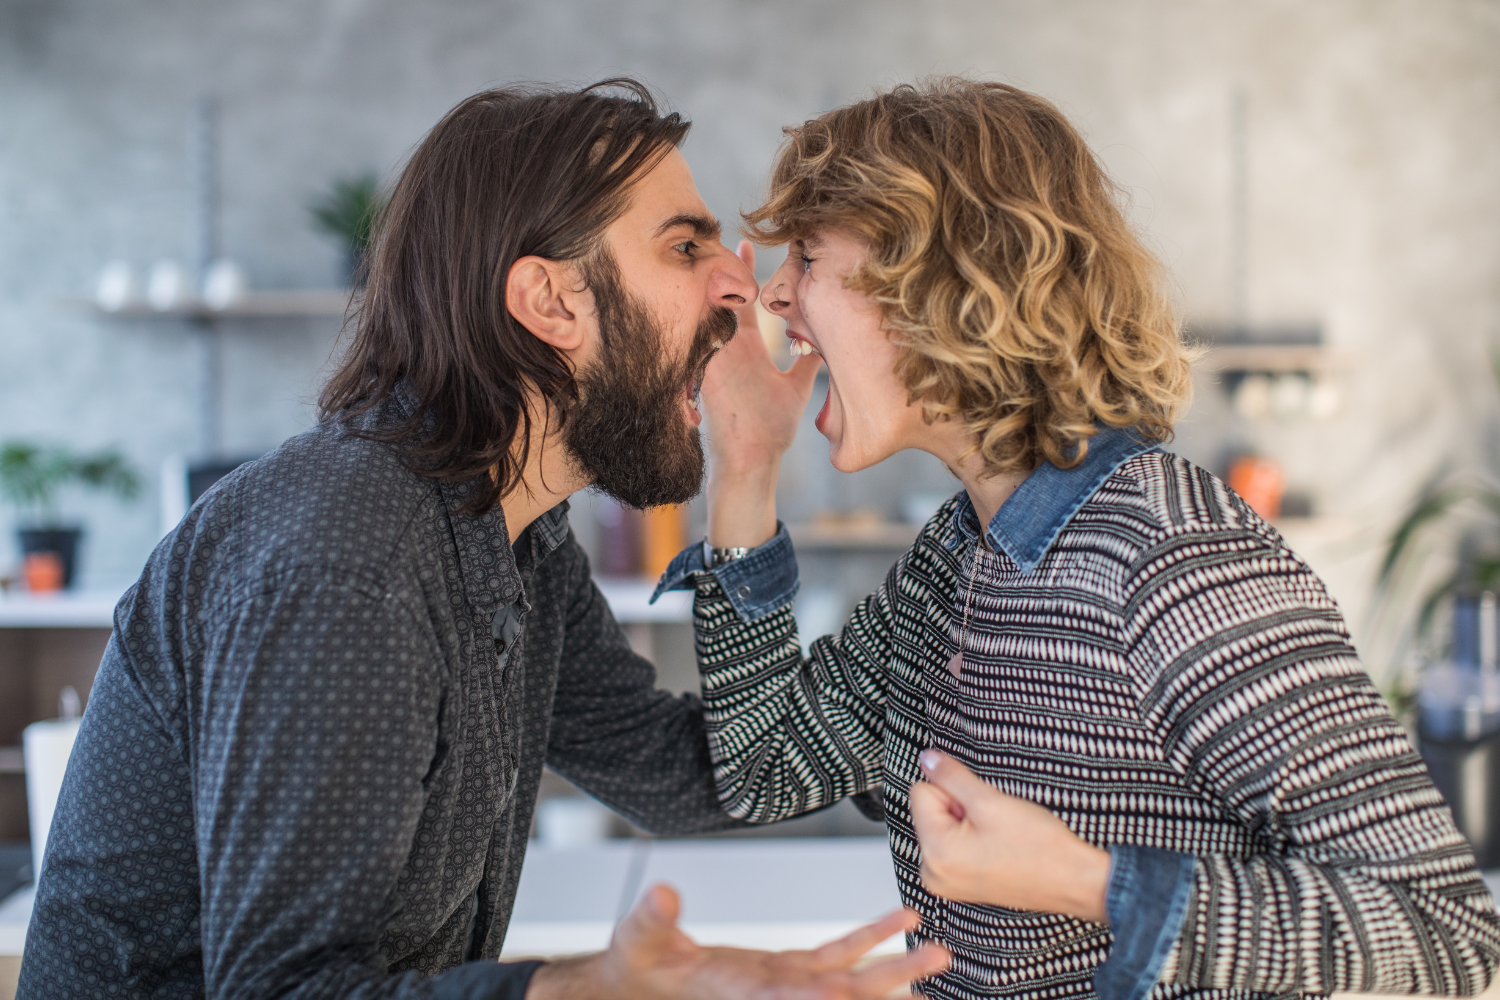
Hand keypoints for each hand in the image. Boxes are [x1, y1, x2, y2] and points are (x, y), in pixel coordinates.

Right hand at [528, 884, 949, 999]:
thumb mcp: (640, 939)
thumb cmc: (639, 965)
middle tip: (938, 960)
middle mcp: (778, 994)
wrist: (641, 981)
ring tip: (937, 949)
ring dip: (895, 965)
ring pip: (853, 977)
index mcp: (750, 991)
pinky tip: (899, 921)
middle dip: (894, 980)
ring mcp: (786, 982)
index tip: (872, 986)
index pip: (802, 994)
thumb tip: (662, 892)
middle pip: (848, 993)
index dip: (838, 990)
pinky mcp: (786, 968)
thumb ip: (653, 918)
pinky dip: (869, 939)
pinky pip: (838, 955)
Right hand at [700, 241, 821, 548]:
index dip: (744, 272)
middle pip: (718, 296)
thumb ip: (808, 364)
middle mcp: (725, 349)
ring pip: (704, 311)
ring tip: (706, 244)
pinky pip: (696, 337)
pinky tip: (699, 282)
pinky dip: (698, 312)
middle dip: (716, 265)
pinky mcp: (703, 373)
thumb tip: (824, 344)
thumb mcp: (795, 389)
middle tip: (715, 230)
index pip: (743, 300)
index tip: (748, 243)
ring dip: (705, 280)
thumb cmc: (770, 431)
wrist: (752, 464)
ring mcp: (712, 359)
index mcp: (744, 348)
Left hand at [909, 750, 1110, 923]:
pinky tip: (997, 847)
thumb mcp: (989, 800)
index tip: (981, 807)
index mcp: (935, 854)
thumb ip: (950, 775)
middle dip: (960, 808)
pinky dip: (972, 838)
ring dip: (968, 823)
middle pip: (930, 810)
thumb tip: (926, 759)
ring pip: (943, 825)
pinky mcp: (959, 883)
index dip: (953, 789)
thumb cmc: (1039, 848)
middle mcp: (932, 874)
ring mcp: (945, 882)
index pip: (921, 792)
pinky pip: (953, 844)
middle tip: (993, 824)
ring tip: (998, 837)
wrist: (1073, 880)